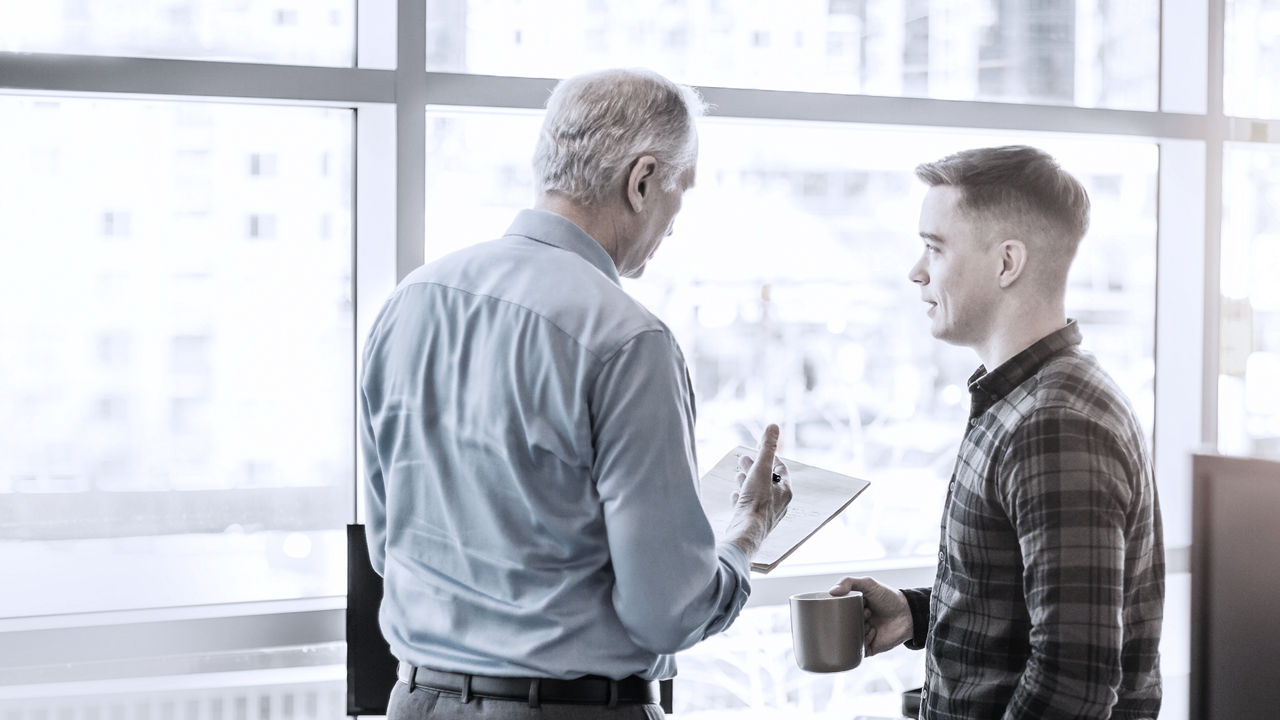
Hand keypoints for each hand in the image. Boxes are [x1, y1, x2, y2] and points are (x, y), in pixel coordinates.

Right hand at [724, 424, 791, 557]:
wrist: (746, 532)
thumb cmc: (756, 502)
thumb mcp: (761, 469)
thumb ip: (767, 448)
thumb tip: (773, 426)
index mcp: (785, 491)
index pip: (781, 469)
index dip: (771, 457)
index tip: (761, 450)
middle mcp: (779, 504)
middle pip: (768, 481)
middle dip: (756, 468)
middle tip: (744, 459)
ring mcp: (765, 515)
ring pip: (758, 494)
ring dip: (748, 482)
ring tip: (738, 474)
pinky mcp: (753, 523)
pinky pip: (749, 507)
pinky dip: (742, 498)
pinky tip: (735, 495)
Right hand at [829, 576, 913, 655]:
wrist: (908, 615)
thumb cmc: (888, 598)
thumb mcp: (868, 584)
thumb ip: (848, 581)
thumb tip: (831, 591)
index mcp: (851, 610)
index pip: (835, 613)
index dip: (838, 610)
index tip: (846, 605)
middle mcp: (854, 624)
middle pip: (840, 627)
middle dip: (849, 621)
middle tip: (864, 613)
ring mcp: (860, 637)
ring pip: (847, 639)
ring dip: (857, 630)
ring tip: (870, 622)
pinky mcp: (867, 649)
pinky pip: (857, 651)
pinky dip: (863, 642)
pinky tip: (873, 631)